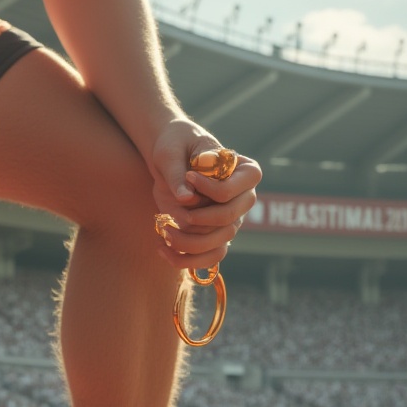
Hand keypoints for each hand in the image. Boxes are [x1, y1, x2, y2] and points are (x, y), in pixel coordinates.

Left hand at [149, 119, 260, 271]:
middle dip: (198, 220)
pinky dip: (184, 260)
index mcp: (245, 172)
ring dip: (188, 244)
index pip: (234, 190)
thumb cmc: (174, 146)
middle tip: (175, 210)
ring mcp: (230, 220)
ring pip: (218, 244)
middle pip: (229, 221)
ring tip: (164, 233)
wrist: (169, 159)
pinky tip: (161, 249)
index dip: (210, 189)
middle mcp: (244, 199)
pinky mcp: (213, 236)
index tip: (188, 176)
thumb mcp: (172, 151)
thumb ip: (178, 172)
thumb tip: (186, 197)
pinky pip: (208, 258)